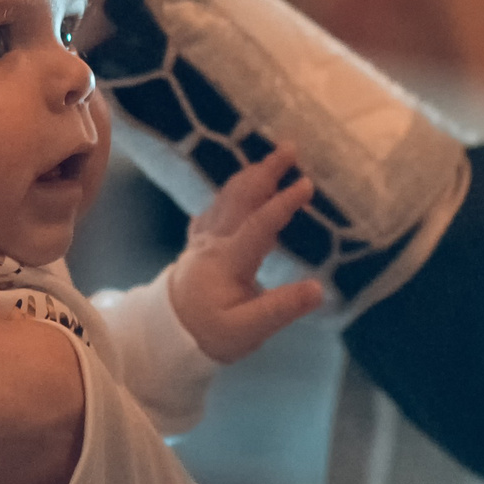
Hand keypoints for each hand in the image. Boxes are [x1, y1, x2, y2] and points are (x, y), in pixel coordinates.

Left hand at [170, 146, 327, 362]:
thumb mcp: (247, 330)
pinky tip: (240, 185)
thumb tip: (318, 289)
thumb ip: (281, 308)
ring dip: (251, 174)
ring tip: (273, 158)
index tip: (307, 184)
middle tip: (291, 148)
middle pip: (241, 197)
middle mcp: (214, 241)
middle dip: (266, 170)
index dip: (283, 203)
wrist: (165, 335)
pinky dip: (232, 189)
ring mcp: (203, 238)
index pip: (258, 225)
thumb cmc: (209, 333)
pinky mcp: (199, 241)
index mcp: (228, 260)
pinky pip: (216, 206)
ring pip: (227, 197)